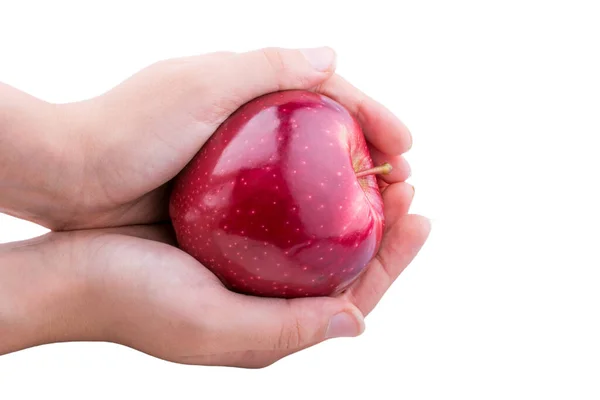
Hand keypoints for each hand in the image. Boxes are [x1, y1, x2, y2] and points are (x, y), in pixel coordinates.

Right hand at [32, 210, 426, 367]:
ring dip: (349, 207)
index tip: (422, 216)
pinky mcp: (227, 238)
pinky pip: (282, 218)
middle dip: (383, 229)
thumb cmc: (135, 304)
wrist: (71, 274)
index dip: (395, 260)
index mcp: (274, 326)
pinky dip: (308, 195)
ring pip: (317, 238)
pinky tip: (316, 170)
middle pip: (343, 265)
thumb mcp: (214, 328)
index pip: (355, 297)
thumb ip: (287, 329)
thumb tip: (357, 323)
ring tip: (376, 173)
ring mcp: (249, 268)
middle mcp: (269, 300)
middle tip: (407, 185)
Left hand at [49, 47, 412, 229]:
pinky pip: (284, 203)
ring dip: (348, 188)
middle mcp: (252, 122)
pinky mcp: (228, 196)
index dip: (374, 115)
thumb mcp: (200, 86)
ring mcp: (242, 163)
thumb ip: (267, 68)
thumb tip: (333, 55)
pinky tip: (330, 233)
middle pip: (328, 133)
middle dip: (371, 153)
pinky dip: (312, 214)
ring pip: (311, 171)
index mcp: (251, 88)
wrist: (72, 176)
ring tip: (381, 211)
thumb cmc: (129, 127)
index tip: (408, 146)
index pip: (329, 93)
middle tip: (404, 184)